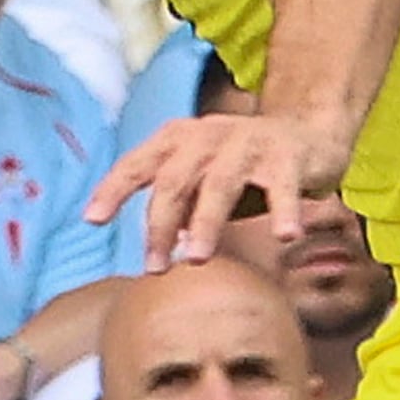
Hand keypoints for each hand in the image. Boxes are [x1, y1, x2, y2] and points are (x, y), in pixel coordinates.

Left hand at [87, 99, 353, 267]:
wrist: (307, 132)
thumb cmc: (243, 166)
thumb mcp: (200, 181)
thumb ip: (176, 205)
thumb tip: (153, 248)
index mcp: (178, 140)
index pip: (137, 164)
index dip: (113, 189)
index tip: (92, 219)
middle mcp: (208, 136)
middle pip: (174, 180)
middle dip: (160, 225)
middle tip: (155, 267)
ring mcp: (248, 143)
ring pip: (220, 183)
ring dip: (206, 222)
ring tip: (198, 258)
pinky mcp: (288, 156)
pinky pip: (283, 186)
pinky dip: (283, 210)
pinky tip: (285, 235)